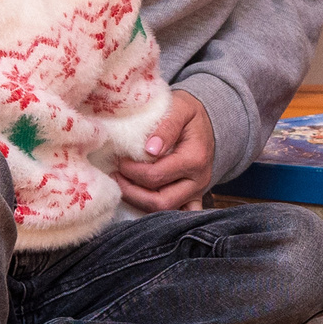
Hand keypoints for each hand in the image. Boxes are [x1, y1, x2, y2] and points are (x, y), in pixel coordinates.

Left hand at [117, 88, 213, 210]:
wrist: (205, 122)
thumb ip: (167, 126)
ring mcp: (196, 193)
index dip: (132, 171)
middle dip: (132, 191)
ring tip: (123, 183)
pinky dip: (157, 213)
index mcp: (195, 159)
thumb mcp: (180, 108)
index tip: (118, 159)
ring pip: (165, 211)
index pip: (156, 176)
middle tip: (116, 175)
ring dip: (139, 201)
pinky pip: (177, 215)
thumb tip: (150, 149)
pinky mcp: (193, 198)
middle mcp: (199, 181)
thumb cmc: (188, 114)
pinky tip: (140, 200)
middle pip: (161, 201)